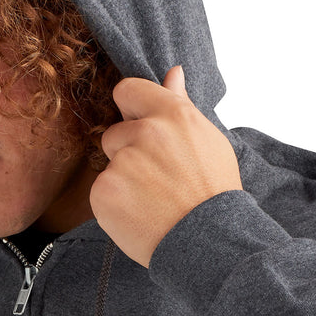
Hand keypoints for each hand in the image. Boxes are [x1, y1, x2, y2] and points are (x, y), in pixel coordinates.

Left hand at [90, 65, 241, 266]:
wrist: (209, 242)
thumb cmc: (213, 192)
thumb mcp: (207, 140)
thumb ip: (181, 104)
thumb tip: (173, 72)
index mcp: (172, 114)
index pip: (127, 90)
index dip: (131, 111)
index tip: (141, 129)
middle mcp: (145, 133)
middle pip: (114, 134)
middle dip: (128, 153)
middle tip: (157, 180)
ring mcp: (122, 163)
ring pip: (109, 166)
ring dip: (123, 181)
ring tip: (153, 201)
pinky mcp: (104, 191)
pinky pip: (101, 192)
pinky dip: (115, 205)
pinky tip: (140, 215)